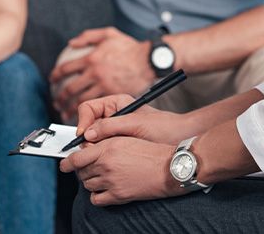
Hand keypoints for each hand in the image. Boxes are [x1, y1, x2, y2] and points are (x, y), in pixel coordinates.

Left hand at [50, 28, 152, 118]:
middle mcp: (95, 73)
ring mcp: (104, 85)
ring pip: (82, 101)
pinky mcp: (113, 95)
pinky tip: (85, 116)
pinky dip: (88, 114)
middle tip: (56, 102)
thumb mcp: (108, 34)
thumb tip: (72, 42)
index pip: (66, 68)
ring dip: (71, 109)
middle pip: (71, 89)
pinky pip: (97, 107)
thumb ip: (88, 36)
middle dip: (60, 97)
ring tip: (65, 113)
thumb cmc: (130, 46)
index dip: (56, 75)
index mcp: (91, 58)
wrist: (148, 59)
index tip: (53, 79)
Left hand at [60, 136, 182, 205]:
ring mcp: (111, 181)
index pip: (77, 157)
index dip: (67, 162)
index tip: (64, 164)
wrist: (167, 168)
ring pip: (87, 185)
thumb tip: (88, 146)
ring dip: (90, 181)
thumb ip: (104, 141)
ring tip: (99, 177)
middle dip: (81, 170)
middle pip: (81, 172)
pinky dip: (96, 196)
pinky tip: (103, 190)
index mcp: (107, 148)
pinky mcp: (118, 196)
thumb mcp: (125, 138)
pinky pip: (96, 199)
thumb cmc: (149, 150)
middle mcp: (106, 164)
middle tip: (88, 168)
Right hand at [75, 94, 191, 146]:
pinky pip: (103, 149)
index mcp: (115, 103)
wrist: (181, 139)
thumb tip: (87, 134)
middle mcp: (112, 115)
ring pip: (93, 139)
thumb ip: (110, 126)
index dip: (82, 122)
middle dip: (87, 138)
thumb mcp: (136, 124)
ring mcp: (115, 131)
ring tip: (103, 156)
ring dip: (94, 148)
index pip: (87, 108)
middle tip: (92, 150)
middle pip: (87, 125)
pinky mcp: (119, 144)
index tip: (83, 136)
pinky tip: (109, 160)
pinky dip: (102, 154)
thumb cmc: (163, 127)